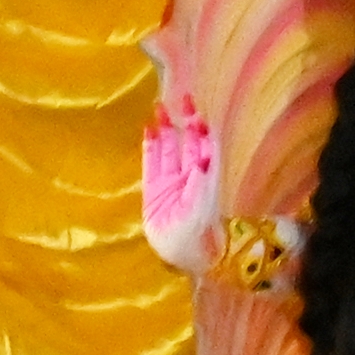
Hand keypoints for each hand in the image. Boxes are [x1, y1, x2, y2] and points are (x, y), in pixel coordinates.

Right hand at [140, 93, 218, 272]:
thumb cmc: (196, 234)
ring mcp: (171, 182)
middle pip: (188, 143)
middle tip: (183, 98)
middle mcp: (189, 176)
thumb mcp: (199, 208)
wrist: (181, 256)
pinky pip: (151, 163)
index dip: (202, 130)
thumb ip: (200, 181)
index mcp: (205, 178)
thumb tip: (203, 155)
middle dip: (186, 121)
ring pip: (169, 149)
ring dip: (166, 129)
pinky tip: (149, 129)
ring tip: (160, 107)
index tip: (196, 113)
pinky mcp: (154, 190)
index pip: (205, 147)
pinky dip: (150, 146)